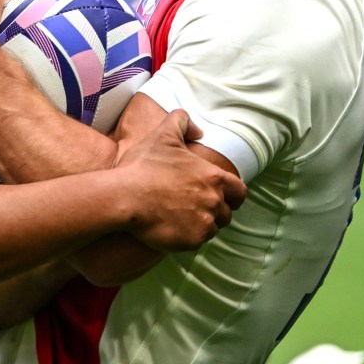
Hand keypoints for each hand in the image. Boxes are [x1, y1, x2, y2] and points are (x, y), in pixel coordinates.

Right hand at [114, 110, 246, 251]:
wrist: (123, 197)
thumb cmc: (143, 166)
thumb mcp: (162, 135)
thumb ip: (182, 122)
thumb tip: (198, 130)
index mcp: (213, 177)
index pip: (239, 192)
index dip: (231, 194)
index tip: (217, 194)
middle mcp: (214, 202)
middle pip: (226, 212)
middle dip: (213, 210)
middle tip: (192, 205)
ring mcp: (204, 223)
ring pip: (212, 229)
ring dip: (201, 224)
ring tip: (180, 216)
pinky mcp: (191, 241)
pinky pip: (197, 241)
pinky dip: (188, 236)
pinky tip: (171, 226)